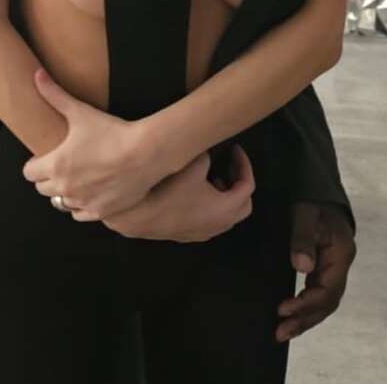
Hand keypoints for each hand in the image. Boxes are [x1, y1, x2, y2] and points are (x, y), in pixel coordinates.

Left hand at [22, 69, 162, 218]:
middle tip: (63, 164)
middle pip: (42, 189)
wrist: (144, 153)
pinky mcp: (100, 212)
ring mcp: (82, 203)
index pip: (28, 173)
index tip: (46, 156)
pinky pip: (80, 215)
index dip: (35, 164)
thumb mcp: (80, 111)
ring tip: (77, 178)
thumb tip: (36, 75)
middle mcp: (65, 189)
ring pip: (61, 204)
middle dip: (49, 178)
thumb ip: (55, 95)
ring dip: (65, 193)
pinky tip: (91, 192)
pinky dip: (83, 205)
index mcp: (55, 166)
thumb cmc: (111, 132)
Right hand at [103, 145, 254, 241]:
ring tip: (213, 178)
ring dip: (224, 196)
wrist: (139, 216)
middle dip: (239, 183)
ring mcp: (204, 233)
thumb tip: (208, 151)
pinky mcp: (189, 235)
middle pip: (243, 206)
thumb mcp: (193, 163)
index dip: (244, 165)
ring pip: (226, 216)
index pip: (247, 186)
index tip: (234, 151)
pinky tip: (195, 194)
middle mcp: (219, 225)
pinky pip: (210, 221)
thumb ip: (207, 154)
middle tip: (229, 166)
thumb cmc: (168, 191)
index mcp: (226, 208)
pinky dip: (211, 206)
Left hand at [276, 202, 356, 341]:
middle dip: (305, 319)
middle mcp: (340, 265)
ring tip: (283, 332)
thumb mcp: (306, 213)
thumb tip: (301, 267)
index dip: (306, 302)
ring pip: (324, 301)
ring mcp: (334, 268)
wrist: (319, 190)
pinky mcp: (325, 267)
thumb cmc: (313, 200)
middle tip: (280, 333)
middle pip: (327, 301)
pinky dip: (307, 307)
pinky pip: (319, 293)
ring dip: (305, 318)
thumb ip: (303, 238)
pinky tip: (292, 315)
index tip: (283, 309)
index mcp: (341, 255)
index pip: (327, 289)